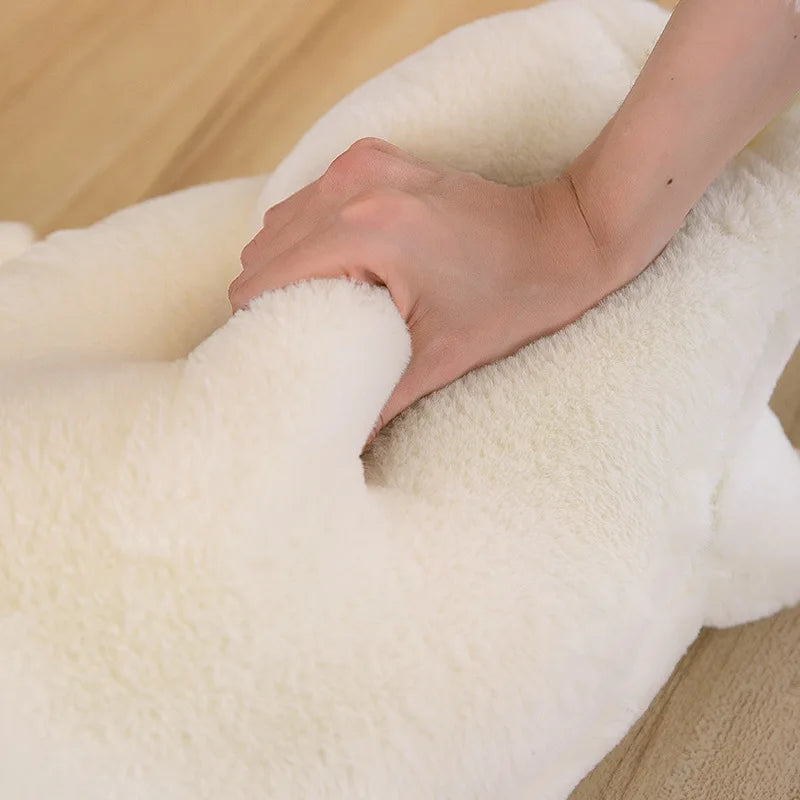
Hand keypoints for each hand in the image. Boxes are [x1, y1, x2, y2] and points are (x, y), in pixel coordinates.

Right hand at [229, 138, 616, 440]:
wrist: (565, 237)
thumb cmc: (513, 299)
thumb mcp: (442, 359)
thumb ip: (378, 402)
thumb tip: (339, 446)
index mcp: (363, 233)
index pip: (259, 285)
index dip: (258, 328)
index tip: (275, 356)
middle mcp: (351, 188)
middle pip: (259, 254)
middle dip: (270, 301)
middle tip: (300, 339)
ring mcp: (360, 165)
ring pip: (277, 225)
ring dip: (286, 267)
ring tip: (321, 305)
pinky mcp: (372, 158)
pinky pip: (309, 202)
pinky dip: (310, 237)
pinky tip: (341, 266)